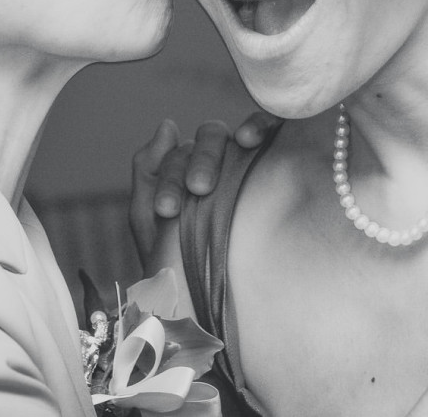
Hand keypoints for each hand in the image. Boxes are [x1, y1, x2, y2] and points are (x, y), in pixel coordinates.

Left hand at [128, 112, 278, 267]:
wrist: (214, 303)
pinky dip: (258, 124)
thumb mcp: (153, 224)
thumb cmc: (184, 265)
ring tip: (208, 183)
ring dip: (212, 152)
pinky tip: (248, 140)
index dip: (168, 179)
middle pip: (205, 139)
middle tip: (196, 191)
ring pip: (228, 136)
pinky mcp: (278, 158)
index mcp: (189, 172)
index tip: (167, 210)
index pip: (177, 156)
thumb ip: (149, 174)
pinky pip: (269, 129)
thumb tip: (169, 124)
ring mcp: (247, 159)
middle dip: (195, 163)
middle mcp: (220, 160)